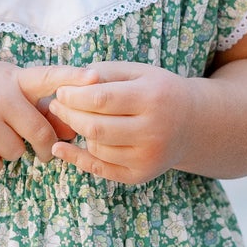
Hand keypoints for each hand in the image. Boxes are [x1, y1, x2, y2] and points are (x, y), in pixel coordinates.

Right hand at [0, 59, 70, 177]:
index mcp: (15, 79)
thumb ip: (40, 105)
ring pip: (15, 153)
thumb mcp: (10, 86)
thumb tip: (73, 131)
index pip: (50, 76)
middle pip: (40, 132)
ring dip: (11, 153)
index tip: (95, 77)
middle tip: (41, 152)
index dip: (73, 77)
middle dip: (44, 147)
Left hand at [48, 61, 193, 184]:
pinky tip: (61, 148)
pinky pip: (101, 169)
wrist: (191, 123)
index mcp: (153, 98)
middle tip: (55, 105)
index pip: (101, 99)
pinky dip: (77, 159)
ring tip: (75, 118)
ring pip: (96, 148)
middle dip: (68, 115)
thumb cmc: (157, 91)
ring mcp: (148, 157)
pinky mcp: (140, 175)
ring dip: (78, 132)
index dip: (73, 96)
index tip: (60, 91)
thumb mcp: (138, 72)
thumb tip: (67, 84)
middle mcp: (154, 131)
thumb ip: (104, 73)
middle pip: (95, 127)